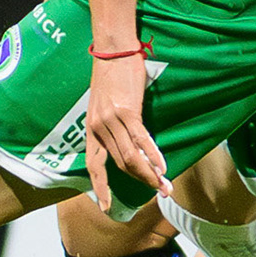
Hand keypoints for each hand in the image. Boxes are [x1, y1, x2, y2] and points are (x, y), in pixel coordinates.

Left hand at [85, 52, 168, 212]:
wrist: (112, 49)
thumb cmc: (111, 75)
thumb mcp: (102, 104)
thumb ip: (109, 125)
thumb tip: (127, 142)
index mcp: (91, 128)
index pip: (94, 165)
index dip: (100, 187)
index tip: (105, 207)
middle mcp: (99, 128)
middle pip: (120, 165)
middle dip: (140, 182)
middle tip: (158, 194)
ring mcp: (112, 120)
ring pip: (131, 156)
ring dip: (149, 174)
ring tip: (164, 186)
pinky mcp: (127, 111)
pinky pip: (141, 139)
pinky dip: (152, 155)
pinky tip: (162, 165)